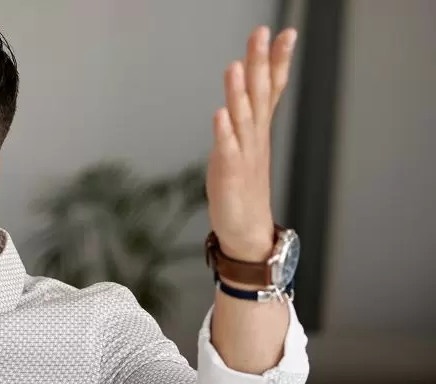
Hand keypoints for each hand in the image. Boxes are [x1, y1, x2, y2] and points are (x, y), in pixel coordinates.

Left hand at [207, 26, 296, 261]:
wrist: (246, 229)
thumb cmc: (243, 186)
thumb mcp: (247, 144)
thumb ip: (248, 116)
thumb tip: (244, 88)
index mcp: (259, 129)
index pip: (273, 88)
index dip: (278, 60)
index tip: (286, 32)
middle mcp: (254, 137)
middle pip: (260, 93)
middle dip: (260, 62)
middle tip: (262, 32)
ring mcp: (243, 154)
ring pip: (242, 117)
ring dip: (238, 91)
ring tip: (236, 66)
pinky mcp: (228, 173)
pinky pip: (226, 149)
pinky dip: (223, 131)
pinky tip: (219, 114)